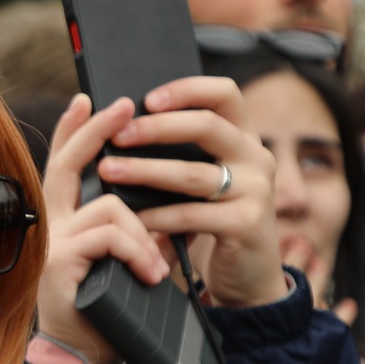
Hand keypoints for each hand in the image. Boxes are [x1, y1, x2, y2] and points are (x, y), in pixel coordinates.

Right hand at [37, 94, 173, 363]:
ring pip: (111, 207)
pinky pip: (109, 236)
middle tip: (125, 105)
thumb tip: (165, 188)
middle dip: (98, 130)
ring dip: (145, 234)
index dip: (76, 130)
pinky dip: (138, 251)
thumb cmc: (110, 307)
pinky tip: (149, 274)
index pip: (65, 166)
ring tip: (159, 266)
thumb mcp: (126, 257)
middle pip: (70, 164)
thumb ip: (134, 225)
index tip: (89, 98)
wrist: (88, 356)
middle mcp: (52, 226)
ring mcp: (53, 244)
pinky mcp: (60, 264)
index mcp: (66, 221)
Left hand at [105, 76, 285, 309]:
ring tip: (108, 172)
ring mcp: (256, 190)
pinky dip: (156, 217)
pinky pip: (191, 216)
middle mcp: (256, 156)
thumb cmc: (210, 220)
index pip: (224, 94)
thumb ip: (179, 154)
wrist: (247, 274)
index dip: (186, 89)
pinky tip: (129, 219)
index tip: (145, 99)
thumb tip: (119, 126)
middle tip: (117, 135)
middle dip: (157, 128)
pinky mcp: (247, 224)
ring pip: (194, 174)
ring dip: (145, 171)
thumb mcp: (200, 180)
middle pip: (207, 126)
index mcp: (243, 137)